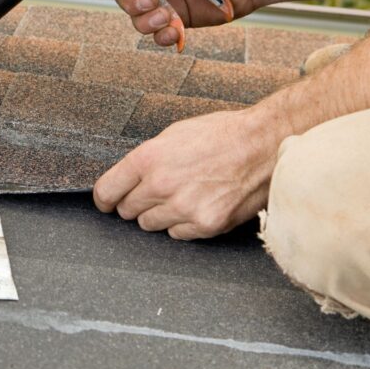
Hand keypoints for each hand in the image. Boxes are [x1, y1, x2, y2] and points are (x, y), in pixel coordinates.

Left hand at [93, 108, 280, 239]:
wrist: (264, 145)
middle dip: (135, 203)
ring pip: (150, 225)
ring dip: (159, 214)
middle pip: (127, 211)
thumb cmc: (221, 134)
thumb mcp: (173, 135)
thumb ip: (146, 159)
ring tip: (181, 195)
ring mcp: (184, 208)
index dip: (104, 199)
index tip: (107, 202)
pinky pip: (177, 234)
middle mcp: (161, 185)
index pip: (106, 191)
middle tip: (153, 193)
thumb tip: (127, 178)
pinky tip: (199, 205)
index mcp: (148, 159)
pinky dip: (183, 224)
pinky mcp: (206, 224)